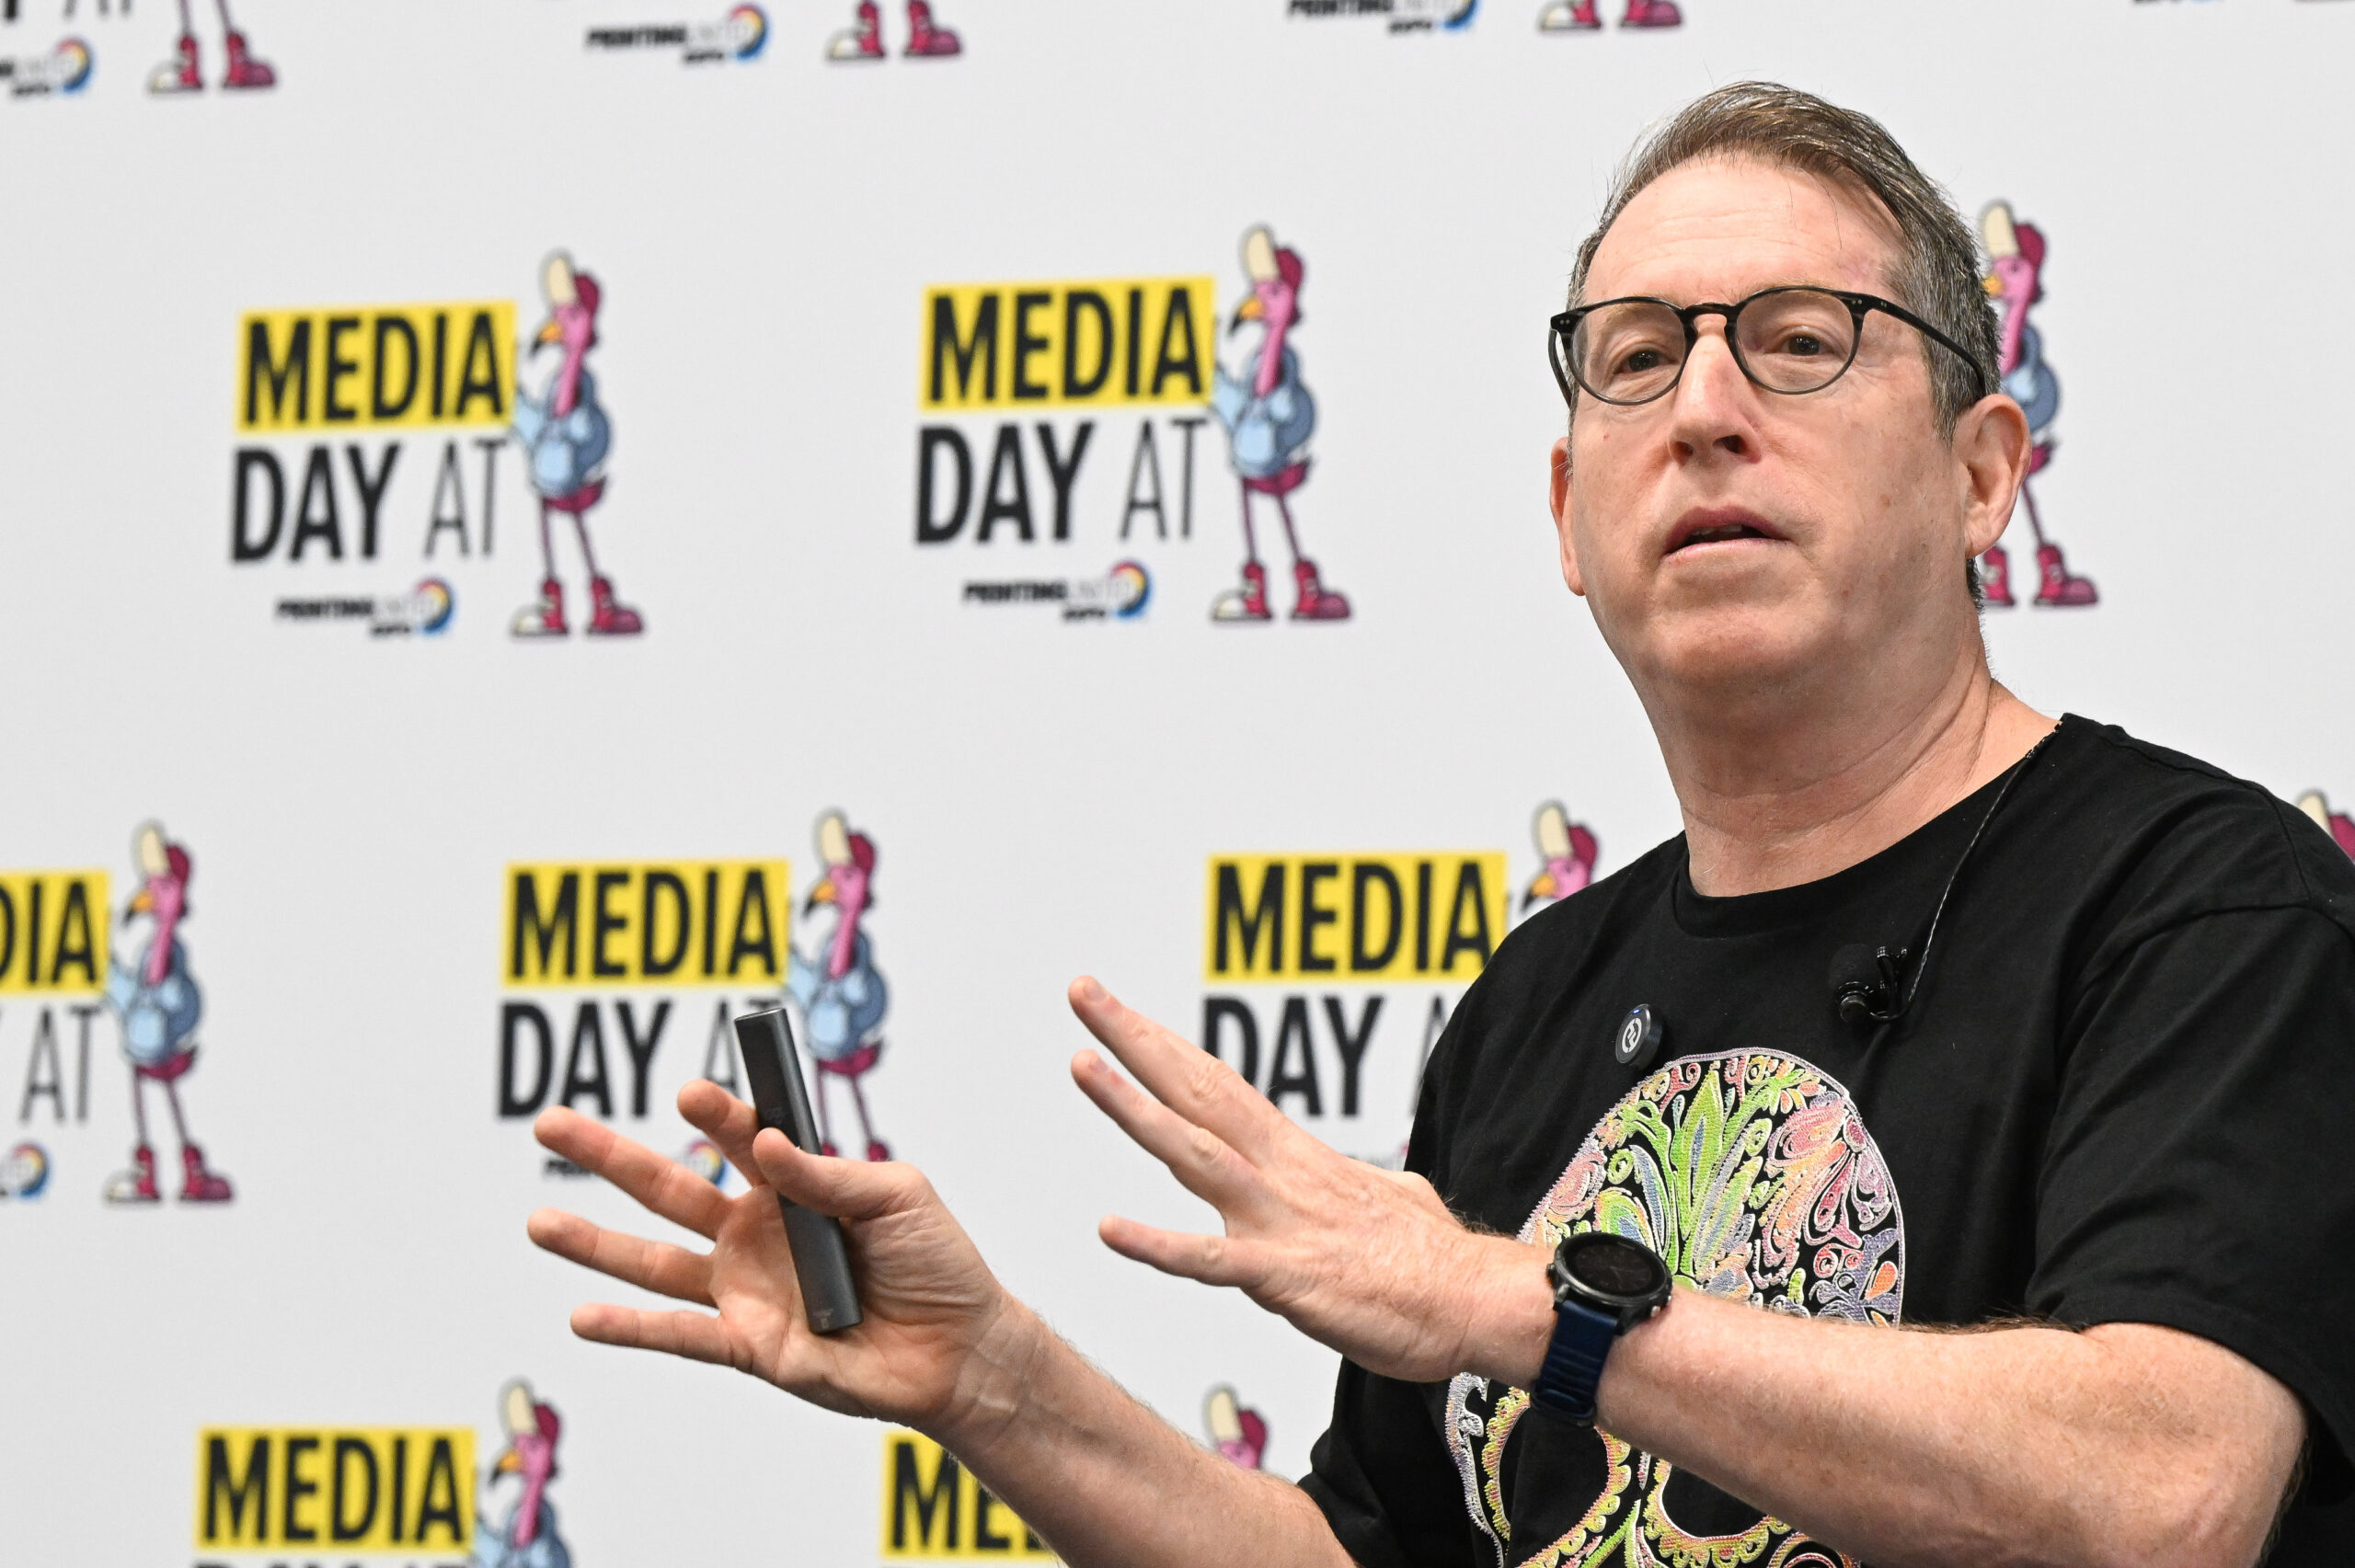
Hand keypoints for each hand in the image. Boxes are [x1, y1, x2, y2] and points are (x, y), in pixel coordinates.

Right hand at [527, 1082, 1039, 1436]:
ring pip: (656, 1261)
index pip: (741, 1136)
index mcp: (794, 1185)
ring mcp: (746, 1288)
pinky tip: (582, 1316)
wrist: (961, 1351)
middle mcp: (756, 1232)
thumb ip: (828, 1172)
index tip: (692, 1090)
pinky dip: (631, 1328)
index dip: (718, 1113)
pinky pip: (680, 1334)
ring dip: (594, 1244)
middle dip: (609, 1156)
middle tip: (550, 1124)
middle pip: (669, 1187)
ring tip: (539, 1222)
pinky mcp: (750, 1345)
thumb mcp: (898, 1197)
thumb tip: (763, 1142)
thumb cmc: (939, 1263)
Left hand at [1066, 977, 1552, 1385]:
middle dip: (1134, 1039)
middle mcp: (1278, 1173)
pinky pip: (1211, 1261)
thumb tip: (1357, 1184)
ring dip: (1134, 1108)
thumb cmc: (1434, 1262)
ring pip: (1194, 1152)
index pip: (1217, 1085)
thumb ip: (1348, 1188)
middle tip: (1084, 989)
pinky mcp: (1286, 1276)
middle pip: (1196, 1091)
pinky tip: (1109, 1229)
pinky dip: (1158, 1244)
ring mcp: (1278, 1220)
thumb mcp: (1385, 1201)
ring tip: (1081, 1062)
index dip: (1163, 1046)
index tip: (1116, 1010)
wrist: (1478, 1301)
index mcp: (1295, 1156)